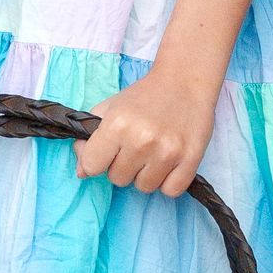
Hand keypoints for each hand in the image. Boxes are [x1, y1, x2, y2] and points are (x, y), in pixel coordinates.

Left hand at [72, 65, 217, 196]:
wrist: (185, 81)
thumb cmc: (144, 96)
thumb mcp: (110, 108)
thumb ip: (89, 139)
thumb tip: (81, 172)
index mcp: (117, 124)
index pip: (92, 166)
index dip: (97, 161)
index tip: (109, 152)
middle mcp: (141, 140)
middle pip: (118, 179)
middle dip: (123, 166)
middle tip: (135, 146)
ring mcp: (167, 152)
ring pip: (144, 187)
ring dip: (145, 174)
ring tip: (153, 152)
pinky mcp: (190, 160)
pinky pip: (170, 191)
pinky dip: (168, 181)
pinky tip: (169, 162)